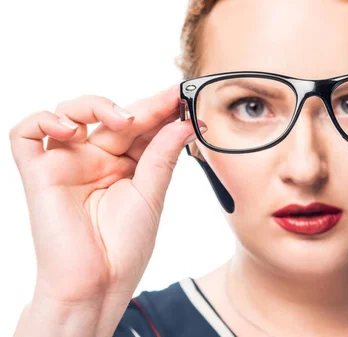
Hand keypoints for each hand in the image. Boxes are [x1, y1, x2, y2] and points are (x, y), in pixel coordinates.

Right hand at [9, 85, 196, 335]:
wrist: (98, 283)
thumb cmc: (125, 246)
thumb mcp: (151, 195)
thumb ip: (162, 156)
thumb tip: (182, 122)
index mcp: (124, 165)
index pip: (140, 127)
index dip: (159, 109)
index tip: (183, 95)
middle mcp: (95, 159)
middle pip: (112, 115)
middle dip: (141, 106)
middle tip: (168, 100)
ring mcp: (67, 162)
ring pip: (70, 112)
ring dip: (96, 105)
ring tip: (123, 120)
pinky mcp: (39, 172)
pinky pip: (26, 134)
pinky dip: (45, 120)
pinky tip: (70, 129)